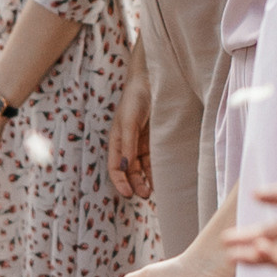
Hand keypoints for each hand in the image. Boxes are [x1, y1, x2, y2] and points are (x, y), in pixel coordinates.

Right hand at [111, 59, 152, 203]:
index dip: (120, 182)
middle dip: (135, 184)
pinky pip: (154, 159)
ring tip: (154, 190)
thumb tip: (123, 168)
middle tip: (145, 195)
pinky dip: (156, 169)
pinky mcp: (155, 140)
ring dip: (146, 179)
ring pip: (142, 167)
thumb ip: (127, 146)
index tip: (128, 194)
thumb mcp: (129, 123)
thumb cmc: (135, 99)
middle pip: (129, 170)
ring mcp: (142, 143)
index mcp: (117, 140)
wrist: (152, 81)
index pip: (115, 167)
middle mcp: (128, 144)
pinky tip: (161, 177)